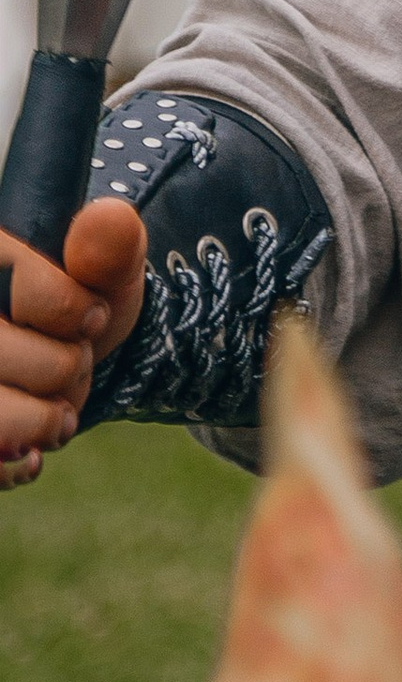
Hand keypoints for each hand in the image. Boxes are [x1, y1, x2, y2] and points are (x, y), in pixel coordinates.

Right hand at [0, 196, 148, 484]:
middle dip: (63, 367)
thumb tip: (108, 218)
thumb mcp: (108, 270)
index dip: (76, 313)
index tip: (90, 315)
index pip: (35, 295)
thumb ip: (111, 246)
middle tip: (71, 360)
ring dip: (42, 419)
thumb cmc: (83, 303)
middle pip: (8, 356)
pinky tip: (30, 453)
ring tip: (58, 411)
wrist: (67, 358)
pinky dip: (13, 463)